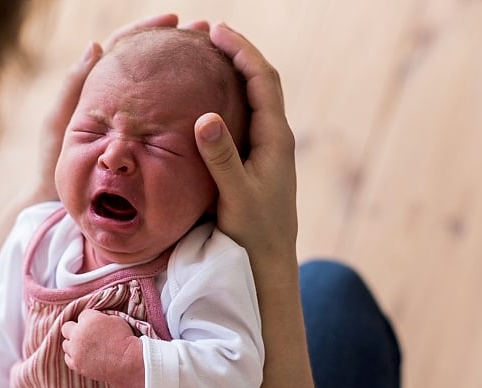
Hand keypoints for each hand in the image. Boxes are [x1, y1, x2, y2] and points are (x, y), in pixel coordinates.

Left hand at [30, 14, 209, 202]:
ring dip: (187, 70)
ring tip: (214, 57)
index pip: (125, 46)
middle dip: (177, 44)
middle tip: (205, 32)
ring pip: (163, 89)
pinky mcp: (146, 142)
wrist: (62, 203)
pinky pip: (169, 119)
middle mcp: (120, 100)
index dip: (148, 30)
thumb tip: (96, 45)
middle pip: (151, 62)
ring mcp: (135, 121)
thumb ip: (73, 87)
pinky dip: (187, 105)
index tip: (173, 20)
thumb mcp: (60, 123)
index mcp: (98, 87)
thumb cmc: (55, 164)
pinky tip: (209, 100)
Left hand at [60, 309, 144, 387]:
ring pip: (66, 344)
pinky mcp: (76, 364)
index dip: (90, 319)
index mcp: (88, 320)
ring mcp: (75, 351)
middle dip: (75, 329)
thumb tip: (96, 320)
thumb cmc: (125, 339)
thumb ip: (100, 318)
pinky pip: (68, 358)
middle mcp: (78, 334)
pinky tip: (84, 356)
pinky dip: (74, 356)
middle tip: (86, 334)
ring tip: (86, 347)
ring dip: (73, 344)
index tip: (98, 325)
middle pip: (67, 327)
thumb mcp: (116, 319)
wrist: (128, 362)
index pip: (82, 315)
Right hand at [194, 23, 296, 259]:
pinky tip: (208, 100)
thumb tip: (205, 117)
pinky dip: (229, 97)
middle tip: (208, 33)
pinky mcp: (257, 161)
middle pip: (261, 81)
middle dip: (238, 53)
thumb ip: (221, 158)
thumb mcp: (235, 196)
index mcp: (275, 138)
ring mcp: (268, 149)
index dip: (242, 51)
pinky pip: (245, 116)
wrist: (269, 262)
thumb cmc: (254, 232)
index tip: (216, 30)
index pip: (263, 80)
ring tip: (207, 56)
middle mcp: (276, 138)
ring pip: (254, 98)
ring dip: (234, 72)